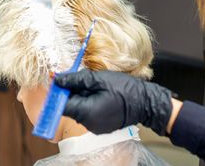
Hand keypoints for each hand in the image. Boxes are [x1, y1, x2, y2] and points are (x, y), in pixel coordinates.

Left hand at [54, 70, 173, 135]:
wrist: (147, 102)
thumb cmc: (125, 89)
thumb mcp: (99, 79)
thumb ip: (76, 80)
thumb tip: (58, 79)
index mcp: (86, 113)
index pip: (62, 105)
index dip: (59, 92)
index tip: (61, 79)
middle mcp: (88, 124)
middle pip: (70, 107)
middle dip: (72, 92)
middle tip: (82, 78)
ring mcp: (95, 127)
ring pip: (79, 110)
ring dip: (81, 97)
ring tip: (95, 85)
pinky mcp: (101, 126)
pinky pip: (89, 114)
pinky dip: (90, 103)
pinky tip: (100, 93)